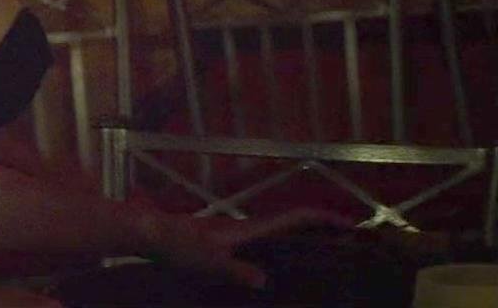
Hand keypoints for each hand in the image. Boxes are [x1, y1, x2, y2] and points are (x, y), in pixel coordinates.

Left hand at [138, 206, 350, 288]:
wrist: (147, 232)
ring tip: (318, 264)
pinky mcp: (221, 242)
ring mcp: (234, 233)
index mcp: (249, 229)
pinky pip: (259, 245)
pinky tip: (273, 272)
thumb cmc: (178, 245)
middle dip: (320, 232)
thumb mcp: (209, 263)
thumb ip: (236, 272)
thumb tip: (264, 281)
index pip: (295, 217)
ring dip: (298, 242)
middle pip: (291, 224)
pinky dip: (276, 251)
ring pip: (275, 235)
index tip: (352, 227)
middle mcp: (246, 227)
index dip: (325, 219)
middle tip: (344, 251)